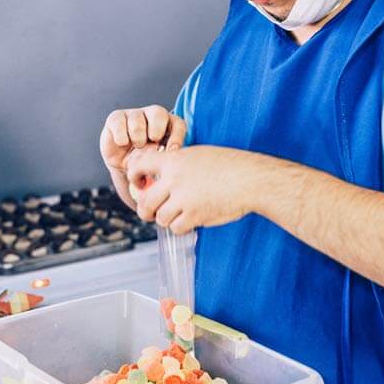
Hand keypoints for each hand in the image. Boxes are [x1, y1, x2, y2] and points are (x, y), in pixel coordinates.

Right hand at [99, 105, 186, 173]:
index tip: (172, 150)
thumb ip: (166, 155)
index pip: (178, 124)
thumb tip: (169, 151)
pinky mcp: (116, 118)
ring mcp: (134, 114)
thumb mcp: (159, 162)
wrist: (122, 167)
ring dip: (138, 138)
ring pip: (138, 120)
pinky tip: (122, 143)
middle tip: (152, 146)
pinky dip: (121, 136)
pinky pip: (119, 123)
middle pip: (159, 113)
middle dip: (156, 131)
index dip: (177, 136)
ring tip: (136, 146)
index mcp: (169, 125)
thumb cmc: (145, 162)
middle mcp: (152, 115)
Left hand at [126, 145, 265, 233]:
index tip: (138, 183)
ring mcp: (183, 199)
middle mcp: (174, 180)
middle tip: (150, 211)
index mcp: (174, 160)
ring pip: (160, 217)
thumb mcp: (198, 154)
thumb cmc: (229, 165)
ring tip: (176, 215)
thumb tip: (161, 173)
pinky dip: (180, 227)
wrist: (250, 179)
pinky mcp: (194, 216)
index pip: (140, 165)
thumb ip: (178, 162)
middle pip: (145, 200)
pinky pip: (176, 228)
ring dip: (166, 219)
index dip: (134, 176)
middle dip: (145, 209)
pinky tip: (189, 221)